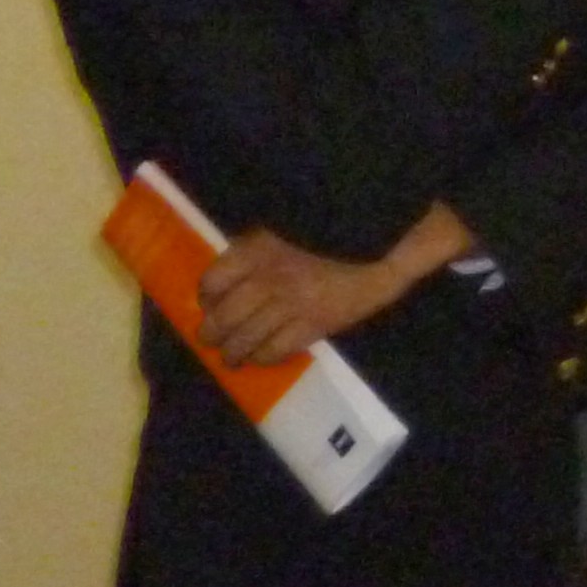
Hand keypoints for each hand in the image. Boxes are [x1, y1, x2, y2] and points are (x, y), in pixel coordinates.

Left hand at [196, 231, 410, 365]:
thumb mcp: (283, 228)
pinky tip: (261, 358)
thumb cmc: (330, 233)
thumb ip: (254, 249)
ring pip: (245, 338)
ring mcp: (291, 304)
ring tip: (231, 358)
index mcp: (257, 250)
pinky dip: (263, 358)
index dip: (206, 299)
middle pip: (225, 317)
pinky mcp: (314, 324)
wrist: (381, 245)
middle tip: (211, 340)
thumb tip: (225, 280)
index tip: (209, 306)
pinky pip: (276, 349)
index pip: (213, 282)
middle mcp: (268, 278)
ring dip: (233, 353)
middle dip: (212, 334)